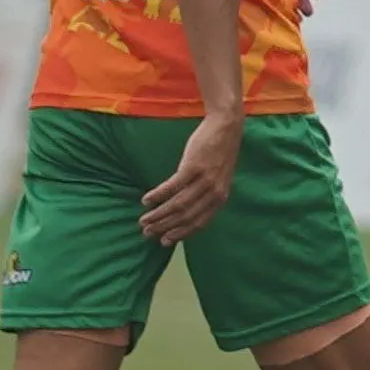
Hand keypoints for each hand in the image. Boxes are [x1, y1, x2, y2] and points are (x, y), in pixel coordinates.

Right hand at [139, 113, 244, 244]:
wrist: (225, 127)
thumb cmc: (218, 152)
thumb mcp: (218, 177)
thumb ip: (207, 194)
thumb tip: (187, 210)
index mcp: (220, 197)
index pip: (199, 223)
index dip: (180, 234)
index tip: (164, 241)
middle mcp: (214, 192)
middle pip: (186, 217)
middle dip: (164, 227)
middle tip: (147, 233)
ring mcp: (205, 180)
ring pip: (178, 205)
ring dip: (158, 215)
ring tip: (143, 220)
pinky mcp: (194, 166)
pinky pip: (172, 186)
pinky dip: (158, 195)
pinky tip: (146, 200)